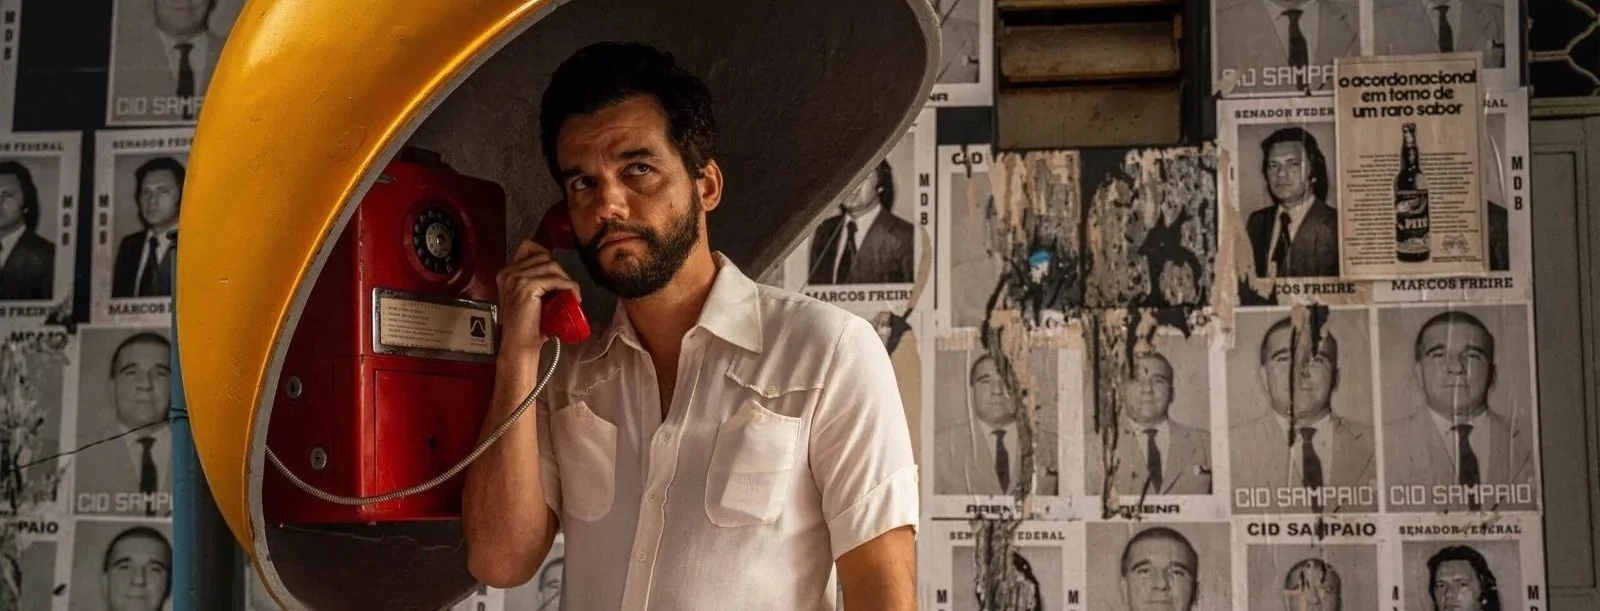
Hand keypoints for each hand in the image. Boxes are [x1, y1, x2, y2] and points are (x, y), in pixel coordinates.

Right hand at [496, 238, 580, 357]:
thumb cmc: (527, 327)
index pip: (528, 247)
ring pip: (552, 266)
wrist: (519, 346)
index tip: (557, 273)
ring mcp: (517, 279)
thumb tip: (558, 275)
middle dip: (560, 271)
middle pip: (544, 256)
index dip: (546, 256)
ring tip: (572, 294)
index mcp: (506, 273)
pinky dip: (569, 287)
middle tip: (567, 288)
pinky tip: (574, 297)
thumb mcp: (528, 298)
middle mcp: (509, 273)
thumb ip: (535, 282)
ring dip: (566, 279)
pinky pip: (556, 280)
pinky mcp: (527, 287)